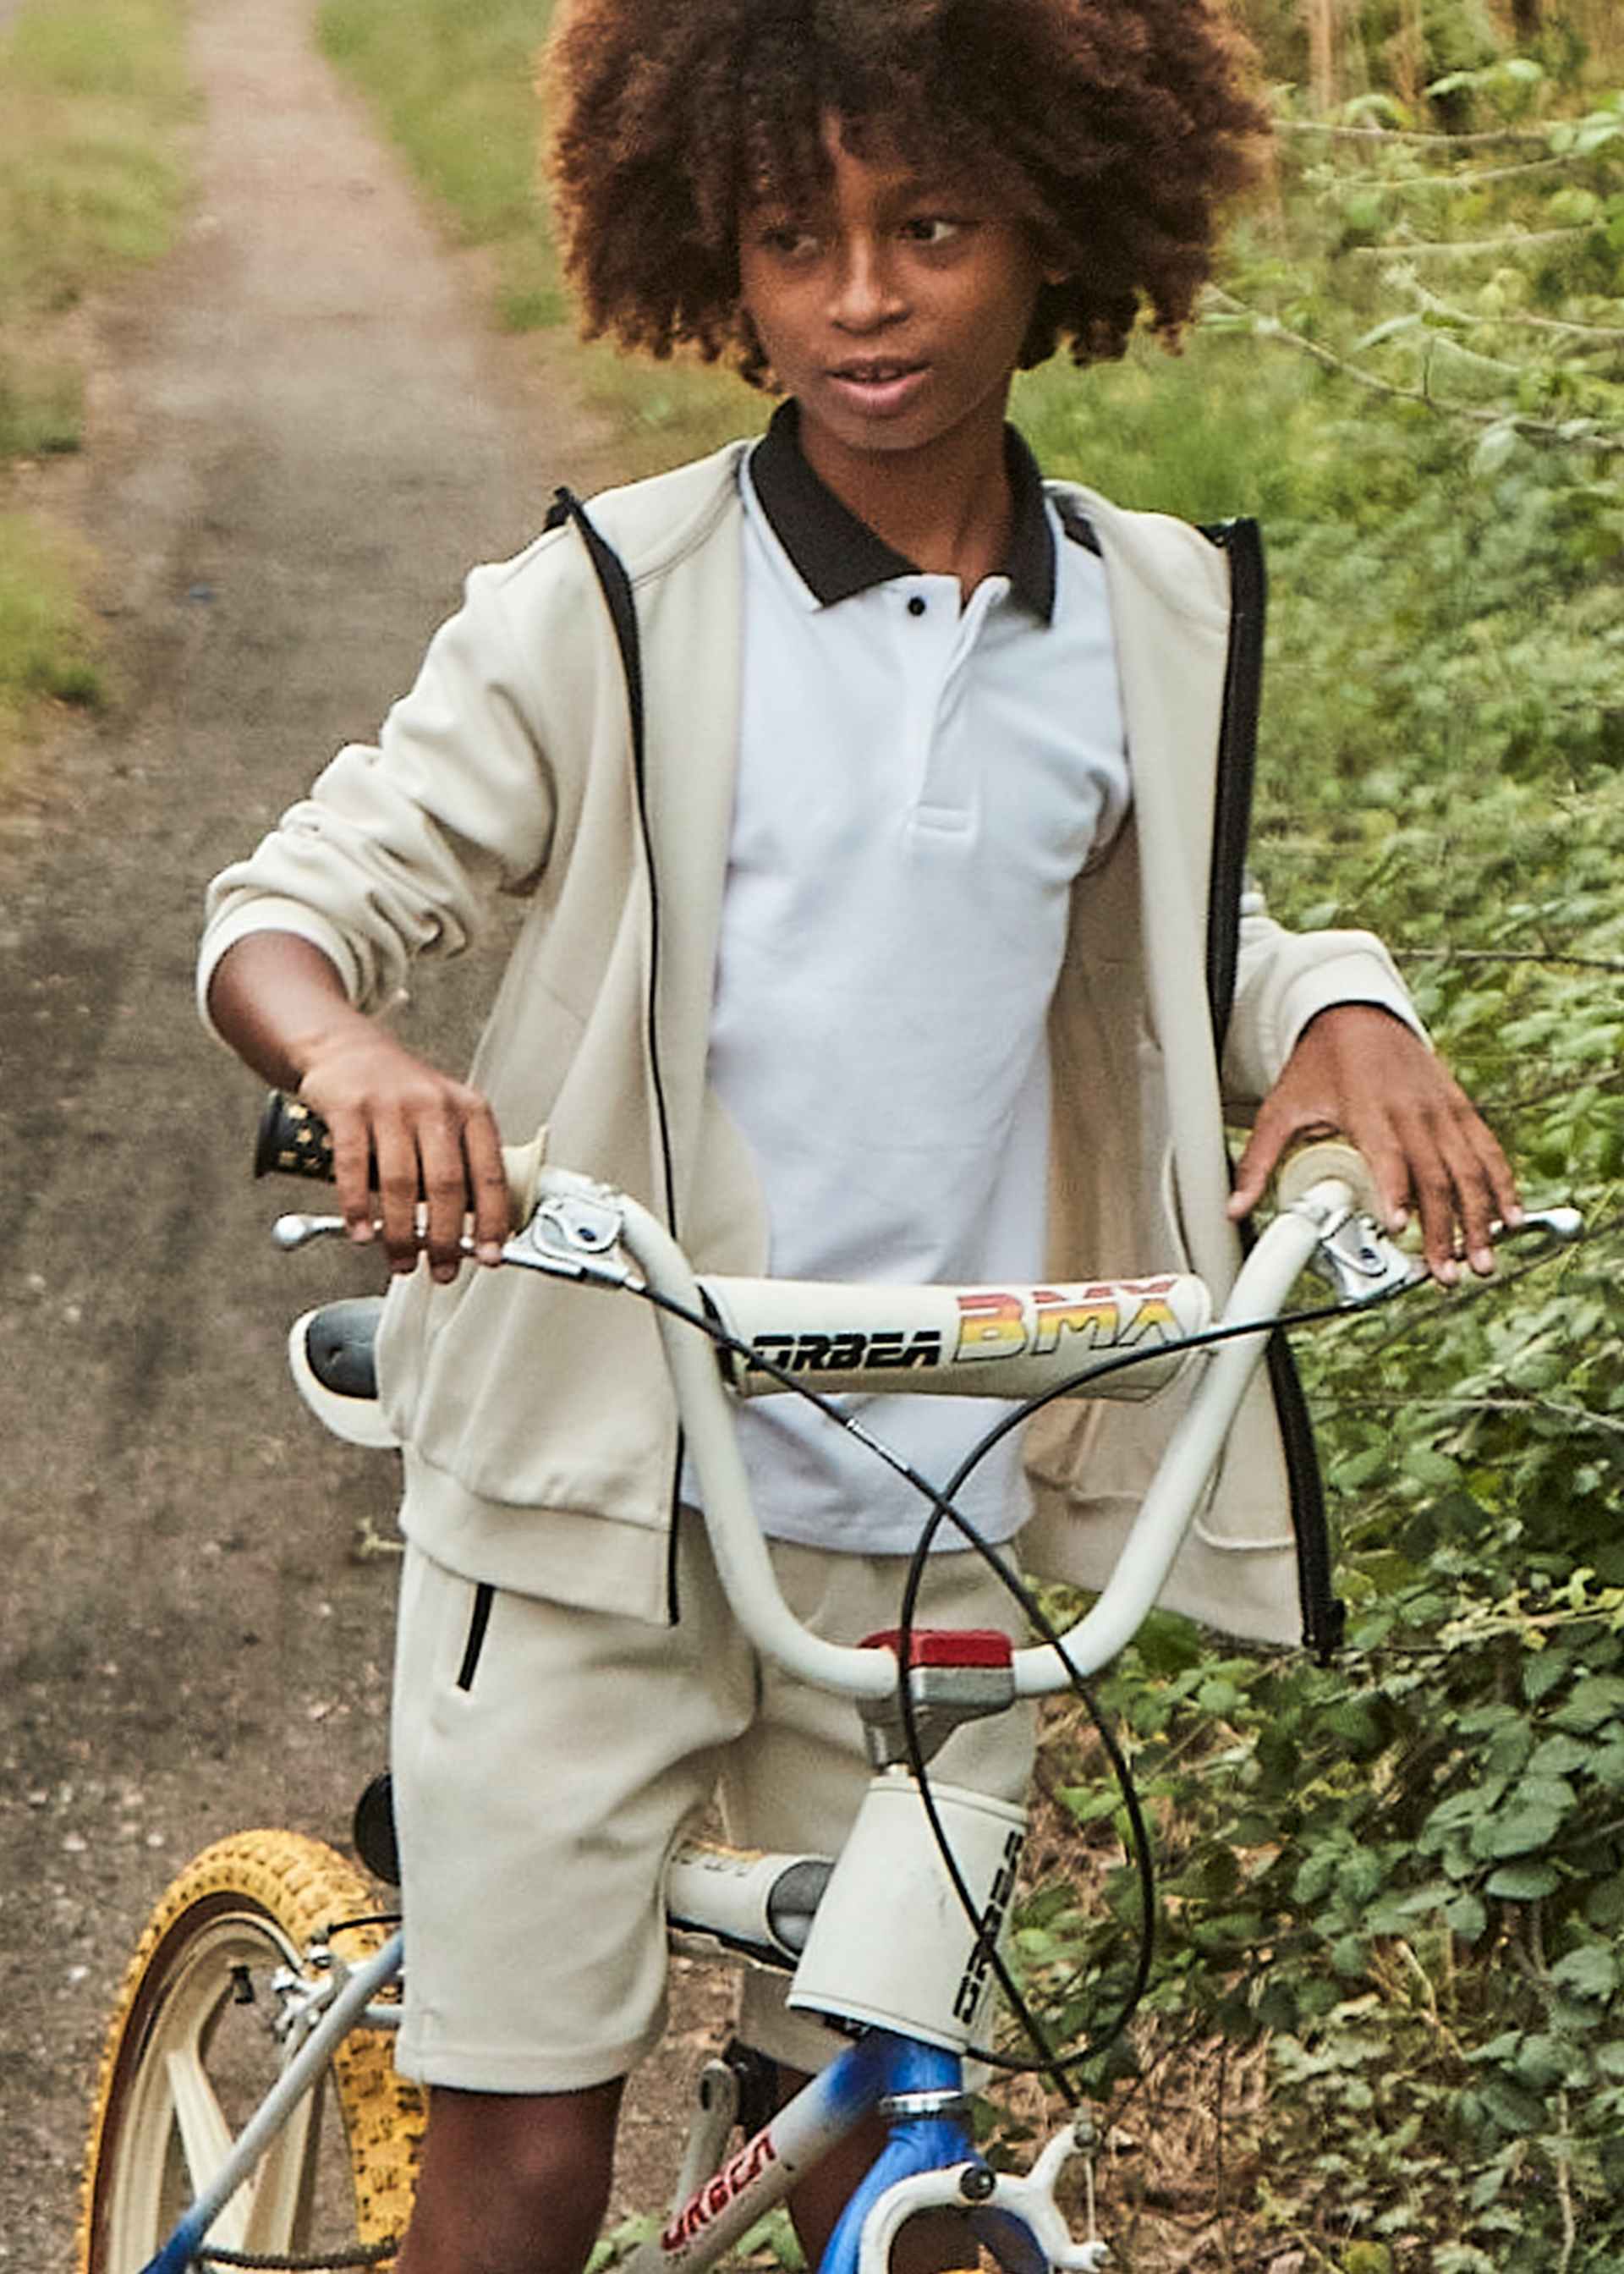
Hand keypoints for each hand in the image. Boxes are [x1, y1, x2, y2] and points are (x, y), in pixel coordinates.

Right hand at [297, 1029, 510, 1283]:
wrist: (347, 1049)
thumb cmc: (402, 1095)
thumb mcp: (446, 1117)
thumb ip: (460, 1166)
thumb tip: (476, 1231)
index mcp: (469, 1110)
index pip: (490, 1173)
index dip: (493, 1220)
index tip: (492, 1255)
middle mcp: (434, 1105)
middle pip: (447, 1185)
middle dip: (446, 1238)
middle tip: (443, 1269)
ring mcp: (391, 1105)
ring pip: (401, 1183)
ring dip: (402, 1233)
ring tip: (403, 1260)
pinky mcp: (349, 1108)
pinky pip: (353, 1168)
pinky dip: (357, 1208)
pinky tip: (361, 1233)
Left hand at [1227, 1004, 1521, 1284]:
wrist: (1356, 1014)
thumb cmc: (1317, 1065)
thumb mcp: (1281, 1108)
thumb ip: (1258, 1160)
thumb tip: (1234, 1209)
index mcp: (1365, 1106)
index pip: (1386, 1154)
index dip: (1395, 1191)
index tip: (1399, 1227)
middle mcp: (1410, 1108)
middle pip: (1434, 1174)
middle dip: (1445, 1228)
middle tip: (1445, 1273)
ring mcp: (1440, 1107)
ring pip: (1468, 1167)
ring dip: (1480, 1217)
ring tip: (1483, 1261)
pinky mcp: (1459, 1108)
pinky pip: (1486, 1149)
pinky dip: (1502, 1184)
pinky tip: (1512, 1219)